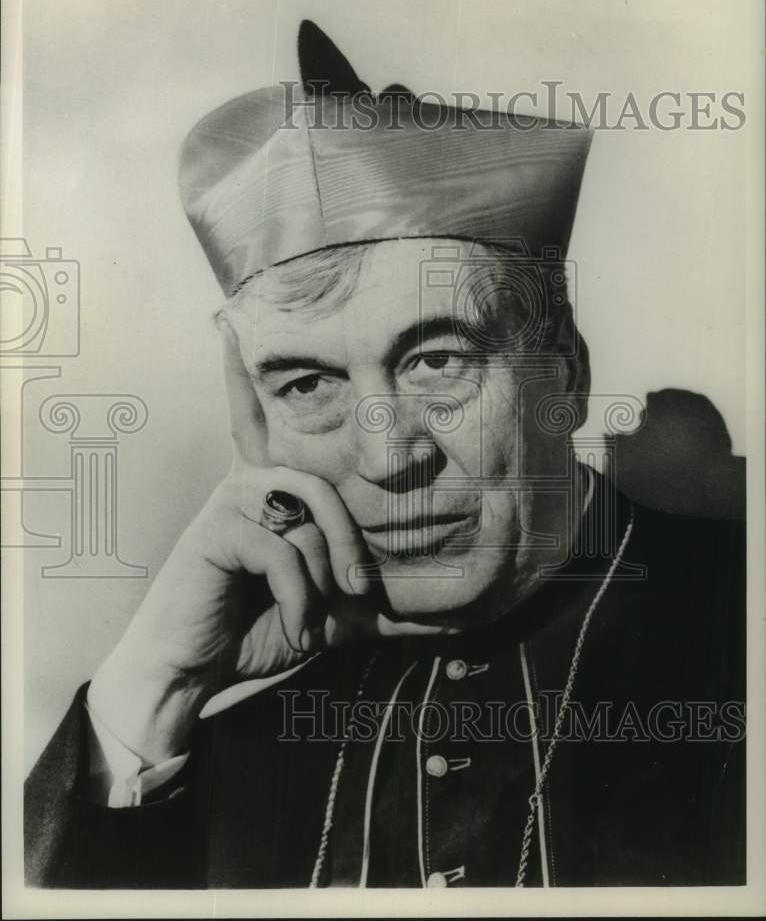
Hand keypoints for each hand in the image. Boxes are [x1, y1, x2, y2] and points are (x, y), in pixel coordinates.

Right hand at [89, 319, 376, 762]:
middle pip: (325, 486)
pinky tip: (297, 627)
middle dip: (352, 546)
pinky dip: (301, 596)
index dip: (240, 376)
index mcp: (270, 491)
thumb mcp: (327, 612)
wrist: (194, 670)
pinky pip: (284, 548)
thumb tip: (449, 616)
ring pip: (310, 510)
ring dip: (328, 570)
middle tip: (363, 595)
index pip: (260, 422)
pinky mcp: (216, 528)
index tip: (227, 326)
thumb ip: (374, 604)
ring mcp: (230, 501)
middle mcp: (249, 482)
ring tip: (326, 615)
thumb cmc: (256, 628)